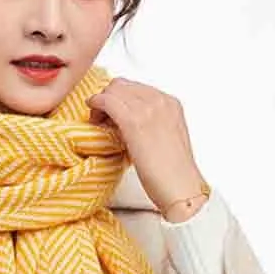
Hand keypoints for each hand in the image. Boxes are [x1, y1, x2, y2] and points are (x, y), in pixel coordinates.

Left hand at [87, 79, 206, 220]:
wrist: (181, 188)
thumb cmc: (173, 172)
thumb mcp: (165, 137)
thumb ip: (150, 123)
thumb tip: (125, 121)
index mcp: (171, 103)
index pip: (135, 88)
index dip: (119, 98)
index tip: (112, 115)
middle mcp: (161, 101)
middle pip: (122, 85)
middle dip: (108, 98)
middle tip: (101, 119)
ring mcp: (148, 109)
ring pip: (113, 90)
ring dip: (101, 104)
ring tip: (98, 123)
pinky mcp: (134, 121)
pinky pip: (107, 101)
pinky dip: (96, 106)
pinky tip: (93, 119)